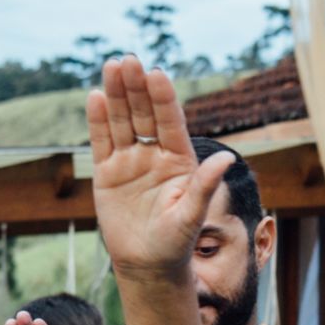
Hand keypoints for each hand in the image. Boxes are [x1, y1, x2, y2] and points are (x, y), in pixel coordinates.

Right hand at [86, 55, 233, 282]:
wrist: (149, 264)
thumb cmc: (177, 242)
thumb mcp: (192, 214)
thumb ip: (204, 185)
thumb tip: (229, 158)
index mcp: (180, 160)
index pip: (171, 122)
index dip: (164, 99)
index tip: (157, 73)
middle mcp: (156, 154)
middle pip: (145, 114)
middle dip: (137, 88)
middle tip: (130, 60)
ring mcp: (131, 161)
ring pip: (122, 121)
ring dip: (116, 95)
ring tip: (112, 66)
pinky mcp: (108, 172)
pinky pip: (102, 142)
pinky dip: (98, 120)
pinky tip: (95, 96)